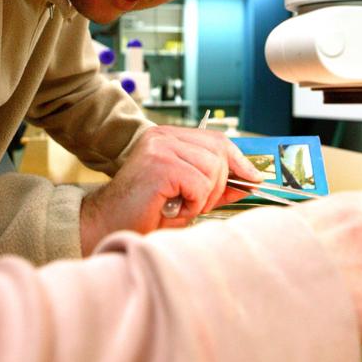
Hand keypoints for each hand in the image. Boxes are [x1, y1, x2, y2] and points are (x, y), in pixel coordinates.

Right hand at [80, 125, 260, 252]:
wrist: (106, 225)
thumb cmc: (144, 213)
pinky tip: (173, 208)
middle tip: (196, 204)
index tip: (254, 178)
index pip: (217, 140)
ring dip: (204, 196)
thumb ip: (216, 186)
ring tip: (180, 206)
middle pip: (219, 152)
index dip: (239, 160)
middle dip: (218, 185)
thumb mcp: (188, 197)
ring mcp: (161, 146)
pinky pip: (199, 184)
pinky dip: (193, 203)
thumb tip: (250, 180)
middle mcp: (164, 135)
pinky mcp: (160, 163)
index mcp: (169, 136)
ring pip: (212, 169)